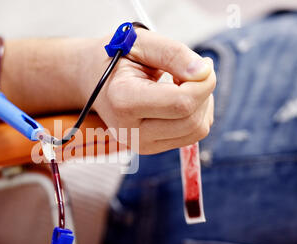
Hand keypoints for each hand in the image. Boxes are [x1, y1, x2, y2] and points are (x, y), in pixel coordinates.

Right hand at [82, 28, 215, 153]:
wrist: (92, 80)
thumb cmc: (116, 58)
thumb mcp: (142, 42)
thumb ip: (173, 53)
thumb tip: (204, 73)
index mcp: (123, 101)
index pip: (181, 103)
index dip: (203, 82)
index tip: (203, 63)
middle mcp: (129, 131)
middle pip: (192, 120)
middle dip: (204, 92)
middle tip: (193, 70)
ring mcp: (139, 144)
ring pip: (196, 131)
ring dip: (202, 104)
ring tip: (182, 84)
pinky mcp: (150, 148)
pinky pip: (191, 136)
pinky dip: (196, 114)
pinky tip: (178, 98)